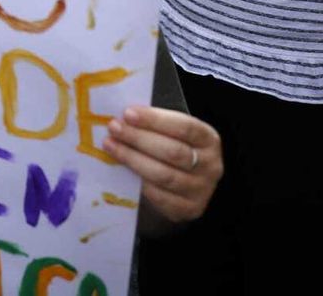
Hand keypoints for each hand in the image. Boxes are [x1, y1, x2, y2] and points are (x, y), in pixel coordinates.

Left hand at [103, 106, 221, 224]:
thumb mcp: (172, 133)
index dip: (155, 120)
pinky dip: (139, 182)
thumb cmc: (172, 148)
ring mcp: (202, 190)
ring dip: (133, 159)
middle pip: (173, 151)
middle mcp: (211, 165)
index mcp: (209, 139)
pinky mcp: (189, 209)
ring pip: (164, 175)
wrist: (183, 186)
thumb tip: (122, 116)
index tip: (128, 113)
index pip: (184, 126)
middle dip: (139, 138)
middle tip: (114, 128)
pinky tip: (122, 170)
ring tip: (111, 146)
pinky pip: (160, 196)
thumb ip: (154, 124)